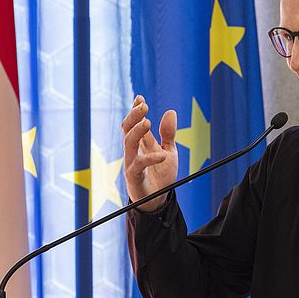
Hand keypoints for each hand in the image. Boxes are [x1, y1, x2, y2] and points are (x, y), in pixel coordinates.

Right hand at [122, 95, 177, 211]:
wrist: (158, 199)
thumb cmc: (161, 175)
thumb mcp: (169, 151)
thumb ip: (168, 133)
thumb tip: (170, 111)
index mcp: (140, 143)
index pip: (133, 123)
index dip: (135, 110)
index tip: (140, 98)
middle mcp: (133, 151)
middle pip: (127, 129)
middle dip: (134, 116)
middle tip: (144, 106)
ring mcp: (131, 163)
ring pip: (128, 144)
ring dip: (136, 132)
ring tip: (147, 122)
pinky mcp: (135, 177)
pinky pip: (139, 165)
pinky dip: (151, 159)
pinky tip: (162, 155)